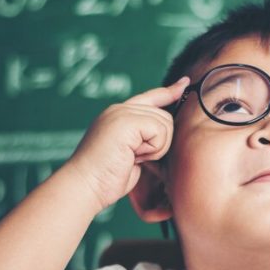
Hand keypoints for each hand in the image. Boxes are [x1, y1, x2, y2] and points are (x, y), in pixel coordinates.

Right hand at [64, 77, 188, 212]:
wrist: (85, 185)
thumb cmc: (105, 178)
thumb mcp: (129, 154)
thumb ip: (142, 138)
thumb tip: (164, 133)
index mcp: (118, 115)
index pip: (150, 97)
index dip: (168, 92)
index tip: (184, 83)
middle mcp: (119, 109)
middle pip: (164, 115)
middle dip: (159, 143)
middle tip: (135, 157)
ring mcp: (122, 112)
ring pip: (165, 123)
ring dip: (156, 148)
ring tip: (132, 157)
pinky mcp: (127, 121)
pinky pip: (160, 131)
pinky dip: (153, 149)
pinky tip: (134, 157)